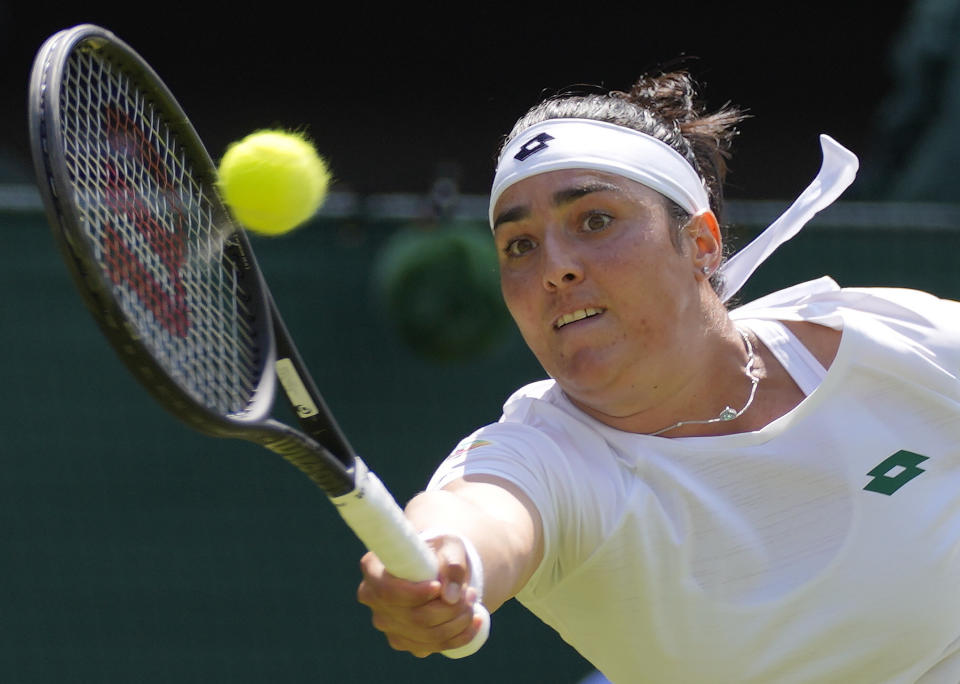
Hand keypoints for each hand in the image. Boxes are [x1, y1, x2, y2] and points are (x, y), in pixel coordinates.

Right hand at [357, 535, 483, 657]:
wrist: (439, 566)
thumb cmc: (439, 550)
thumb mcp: (449, 546)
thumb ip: (452, 563)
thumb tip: (451, 596)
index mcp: (373, 568)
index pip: (386, 590)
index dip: (413, 594)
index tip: (438, 586)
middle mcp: (374, 599)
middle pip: (412, 617)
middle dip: (448, 609)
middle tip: (471, 592)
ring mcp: (387, 624)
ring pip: (426, 635)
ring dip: (457, 622)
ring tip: (473, 601)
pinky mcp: (404, 641)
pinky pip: (433, 646)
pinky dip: (459, 636)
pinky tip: (475, 620)